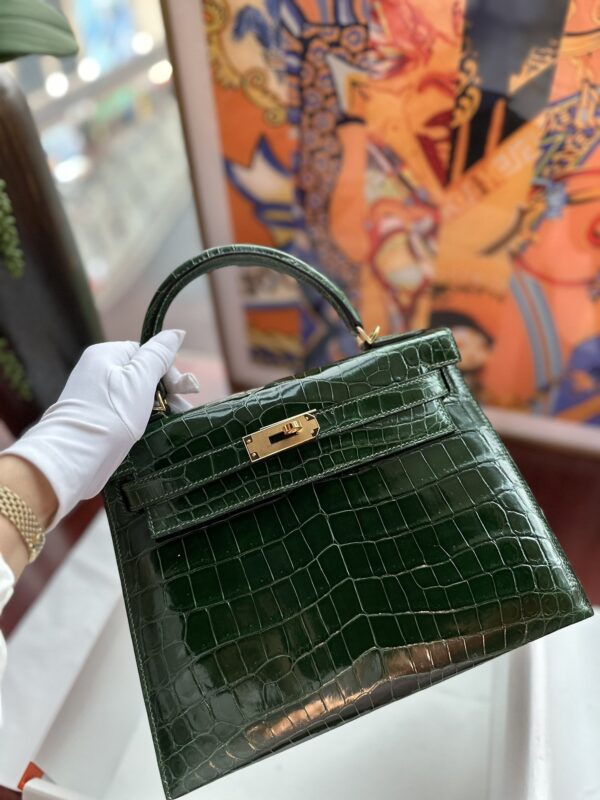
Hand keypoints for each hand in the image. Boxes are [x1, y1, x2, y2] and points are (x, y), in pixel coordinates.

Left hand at [2, 330, 197, 529]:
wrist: (74, 457)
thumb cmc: (110, 415)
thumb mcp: (140, 380)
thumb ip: (158, 355)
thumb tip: (176, 333)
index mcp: (105, 354)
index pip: (146, 353)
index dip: (168, 371)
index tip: (184, 393)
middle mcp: (96, 371)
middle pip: (142, 374)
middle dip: (166, 391)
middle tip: (183, 411)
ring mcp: (94, 395)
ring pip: (135, 395)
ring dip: (157, 407)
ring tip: (175, 423)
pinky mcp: (94, 418)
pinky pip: (124, 411)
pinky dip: (141, 419)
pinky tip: (156, 430)